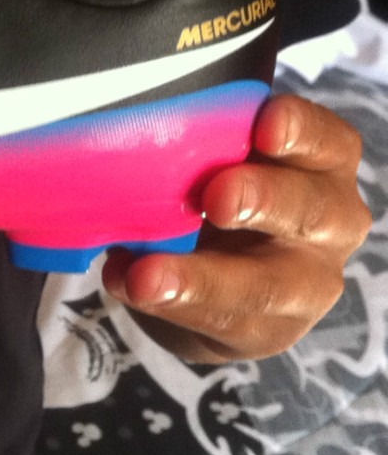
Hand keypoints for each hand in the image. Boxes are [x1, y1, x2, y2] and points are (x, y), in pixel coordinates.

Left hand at [102, 93, 370, 362]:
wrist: (217, 272)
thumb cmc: (215, 183)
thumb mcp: (217, 155)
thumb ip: (198, 143)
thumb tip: (124, 130)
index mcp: (322, 162)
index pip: (326, 139)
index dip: (301, 129)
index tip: (266, 124)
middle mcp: (330, 220)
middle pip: (310, 209)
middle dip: (263, 199)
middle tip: (216, 198)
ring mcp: (308, 281)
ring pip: (269, 285)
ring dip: (204, 279)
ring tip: (148, 276)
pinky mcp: (271, 330)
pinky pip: (225, 322)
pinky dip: (171, 305)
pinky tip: (128, 286)